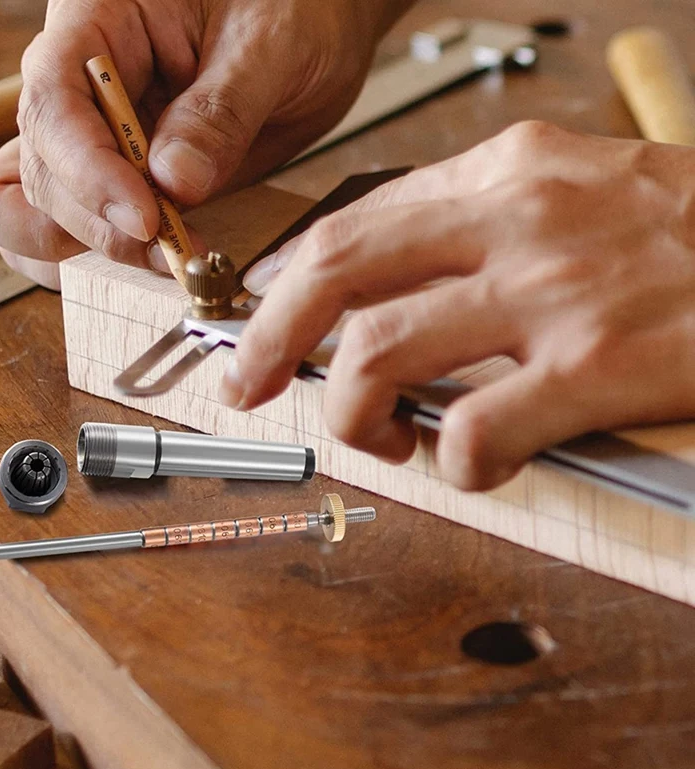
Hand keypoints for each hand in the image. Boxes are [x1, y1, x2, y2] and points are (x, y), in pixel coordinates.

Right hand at [0, 0, 409, 287]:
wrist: (312, 34)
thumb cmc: (289, 10)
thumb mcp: (268, 46)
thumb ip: (219, 113)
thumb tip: (173, 184)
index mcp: (100, 20)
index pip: (55, 98)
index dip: (88, 169)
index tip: (144, 219)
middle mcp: (83, 82)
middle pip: (45, 166)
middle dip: (101, 222)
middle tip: (175, 251)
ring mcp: (98, 136)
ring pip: (47, 207)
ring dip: (100, 247)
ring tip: (174, 259)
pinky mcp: (123, 179)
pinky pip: (79, 224)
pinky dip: (103, 255)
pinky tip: (150, 262)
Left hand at [226, 122, 694, 489]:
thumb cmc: (682, 236)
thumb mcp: (575, 191)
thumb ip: (478, 226)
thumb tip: (389, 282)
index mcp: (506, 173)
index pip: (354, 224)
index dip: (286, 284)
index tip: (263, 322)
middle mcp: (519, 219)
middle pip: (337, 271)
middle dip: (270, 337)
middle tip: (248, 383)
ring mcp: (556, 291)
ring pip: (381, 353)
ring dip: (354, 413)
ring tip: (380, 437)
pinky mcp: (601, 365)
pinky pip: (476, 431)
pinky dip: (455, 463)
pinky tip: (474, 465)